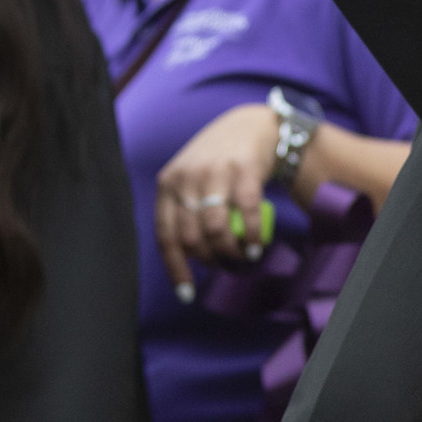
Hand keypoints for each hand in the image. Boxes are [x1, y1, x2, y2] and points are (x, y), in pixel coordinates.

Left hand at [154, 102, 279, 290]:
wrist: (251, 127)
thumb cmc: (218, 162)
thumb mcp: (190, 179)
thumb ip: (183, 208)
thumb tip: (186, 255)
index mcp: (167, 184)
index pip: (166, 234)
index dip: (176, 268)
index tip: (187, 294)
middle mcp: (187, 178)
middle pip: (192, 237)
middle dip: (211, 262)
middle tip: (227, 268)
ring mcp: (215, 173)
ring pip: (217, 229)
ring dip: (231, 253)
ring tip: (243, 260)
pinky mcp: (244, 171)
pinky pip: (247, 214)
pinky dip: (251, 237)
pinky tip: (256, 248)